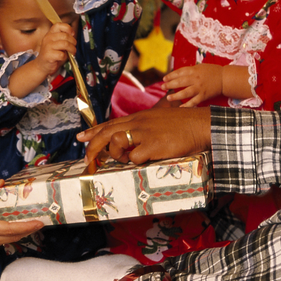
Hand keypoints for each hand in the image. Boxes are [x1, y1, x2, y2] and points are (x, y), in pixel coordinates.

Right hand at [0, 177, 43, 251]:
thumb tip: (2, 182)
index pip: (9, 229)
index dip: (26, 226)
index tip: (39, 222)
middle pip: (13, 237)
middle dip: (29, 229)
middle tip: (42, 220)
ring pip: (9, 240)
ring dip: (22, 232)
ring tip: (34, 222)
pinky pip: (3, 241)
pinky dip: (13, 233)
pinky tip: (20, 225)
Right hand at [34, 23, 75, 76]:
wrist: (42, 65)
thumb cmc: (52, 54)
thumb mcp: (57, 43)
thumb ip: (64, 38)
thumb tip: (73, 36)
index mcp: (50, 33)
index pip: (59, 25)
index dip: (68, 28)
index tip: (73, 34)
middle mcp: (48, 38)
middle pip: (65, 36)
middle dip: (73, 41)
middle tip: (74, 46)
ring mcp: (47, 46)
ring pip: (65, 44)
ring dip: (72, 49)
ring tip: (72, 52)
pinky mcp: (48, 55)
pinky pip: (62, 54)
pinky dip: (65, 57)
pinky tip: (63, 58)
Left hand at [77, 107, 210, 164]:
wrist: (200, 125)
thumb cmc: (182, 124)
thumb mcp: (158, 120)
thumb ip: (144, 127)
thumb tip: (133, 139)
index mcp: (139, 117)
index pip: (110, 123)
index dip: (94, 131)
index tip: (81, 137)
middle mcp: (138, 123)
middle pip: (107, 132)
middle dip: (93, 146)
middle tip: (87, 159)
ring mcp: (145, 133)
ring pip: (116, 141)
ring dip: (115, 153)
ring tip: (124, 159)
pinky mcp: (154, 145)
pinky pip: (134, 157)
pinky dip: (134, 162)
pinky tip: (142, 161)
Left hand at [162, 64, 223, 106]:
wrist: (224, 78)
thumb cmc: (212, 71)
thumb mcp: (200, 67)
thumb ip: (190, 70)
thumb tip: (179, 73)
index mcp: (194, 70)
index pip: (179, 72)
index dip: (171, 75)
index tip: (164, 78)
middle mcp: (196, 79)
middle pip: (180, 82)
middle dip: (170, 84)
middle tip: (162, 87)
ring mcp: (200, 88)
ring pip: (186, 92)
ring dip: (176, 95)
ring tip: (168, 97)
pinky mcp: (204, 95)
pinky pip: (194, 102)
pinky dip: (187, 106)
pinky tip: (181, 108)